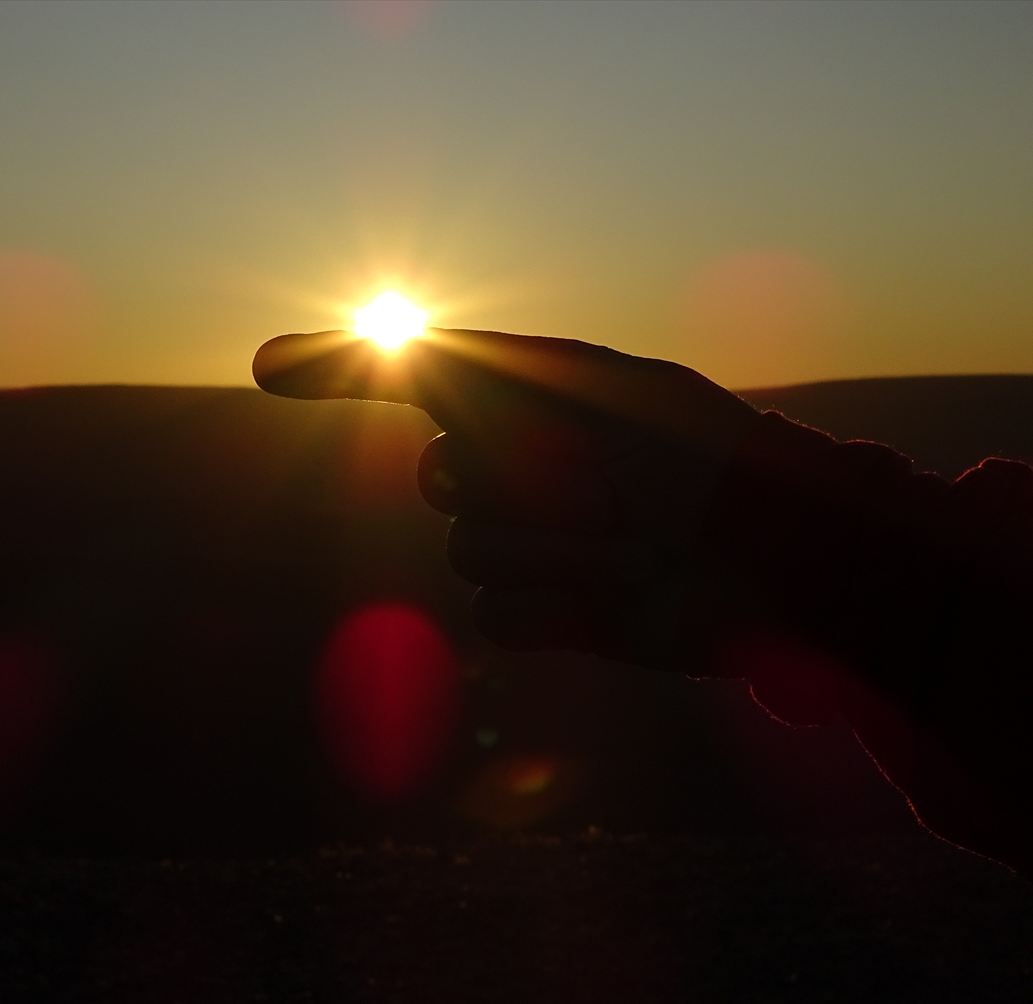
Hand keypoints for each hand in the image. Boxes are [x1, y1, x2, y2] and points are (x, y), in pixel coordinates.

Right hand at [254, 328, 770, 670]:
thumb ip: (429, 362)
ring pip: (470, 555)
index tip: (264, 366)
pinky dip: (551, 608)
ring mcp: (528, 547)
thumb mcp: (558, 382)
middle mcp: (516, 470)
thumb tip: (298, 357)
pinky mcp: (549, 619)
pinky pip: (495, 619)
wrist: (768, 554)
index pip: (405, 377)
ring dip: (551, 548)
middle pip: (440, 481)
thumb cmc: (676, 449)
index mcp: (523, 398)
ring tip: (634, 539)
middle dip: (515, 479)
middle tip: (606, 482)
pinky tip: (612, 597)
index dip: (333, 370)